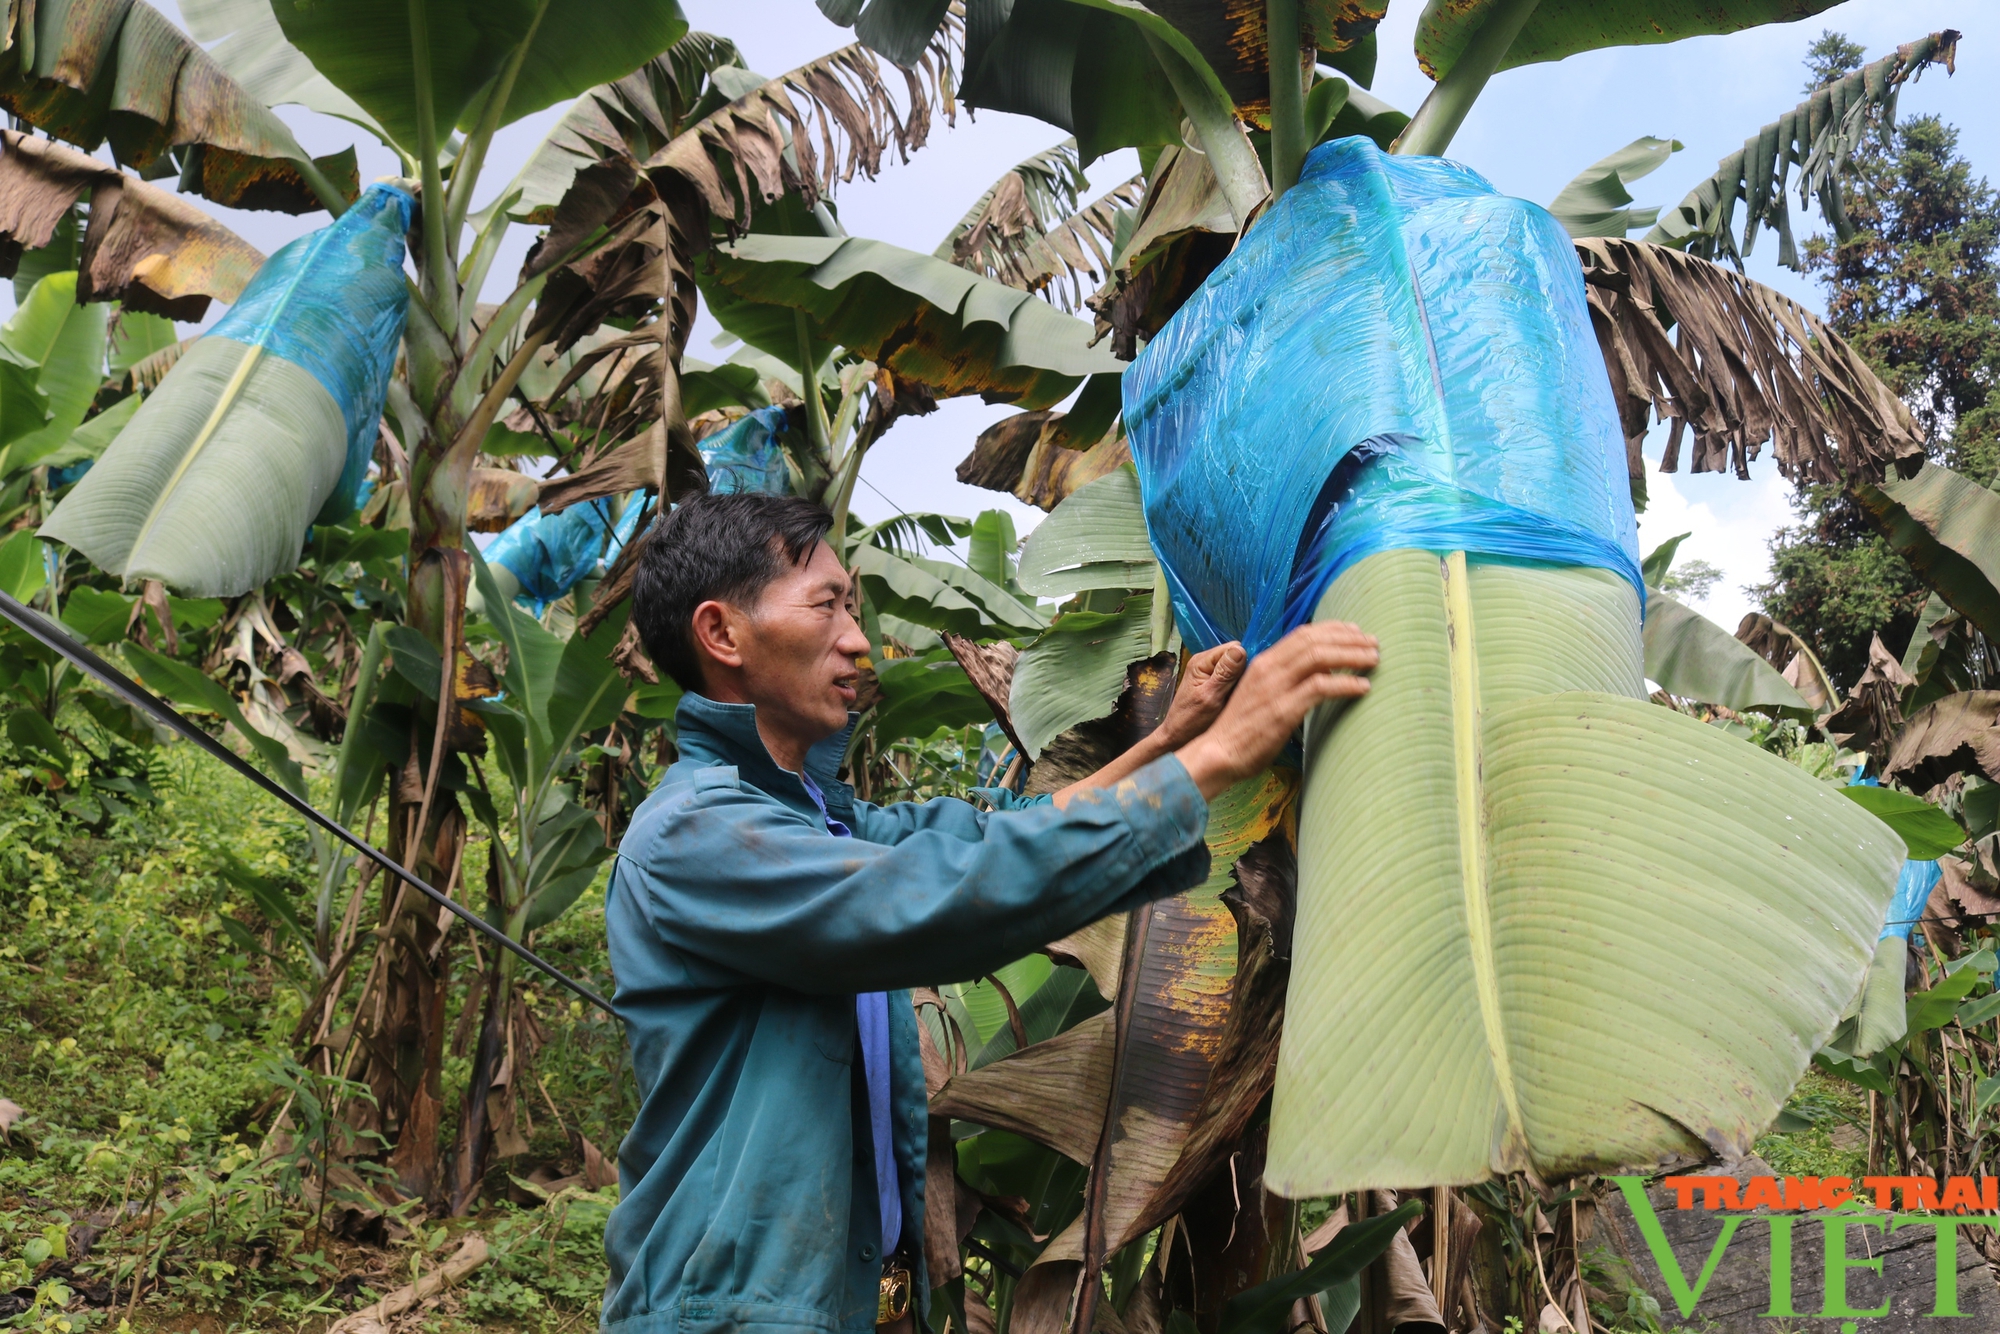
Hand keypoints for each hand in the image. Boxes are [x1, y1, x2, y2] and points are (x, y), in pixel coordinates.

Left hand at [1155, 642, 1247, 748]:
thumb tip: (1241, 650)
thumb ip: (1225, 674)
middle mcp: (1206, 662)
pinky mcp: (1214, 682)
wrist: (1178, 737)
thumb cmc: (1191, 721)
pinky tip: (1238, 698)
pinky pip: (1233, 678)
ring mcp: (1210, 672)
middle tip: (1247, 690)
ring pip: (1237, 667)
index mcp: (1202, 661)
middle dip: (1246, 670)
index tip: (1251, 679)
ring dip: (1243, 680)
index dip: (1246, 660)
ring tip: (1242, 696)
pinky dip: (1238, 687)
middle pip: (1236, 656)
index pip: (1234, 647)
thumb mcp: (1211, 697)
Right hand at [1175, 621, 1377, 798]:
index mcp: (1264, 661)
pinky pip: (1320, 687)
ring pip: (1320, 657)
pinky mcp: (1283, 710)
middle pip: (1315, 640)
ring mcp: (1275, 688)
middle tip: (1374, 644)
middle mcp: (1269, 668)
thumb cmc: (1241, 728)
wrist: (1218, 752)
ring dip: (1353, 656)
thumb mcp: (1261, 693)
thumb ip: (1285, 680)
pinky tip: (1363, 688)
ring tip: (1374, 661)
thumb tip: (1319, 674)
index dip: (1334, 629)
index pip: (1303, 633)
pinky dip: (1346, 684)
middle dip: (1350, 639)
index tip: (1356, 631)